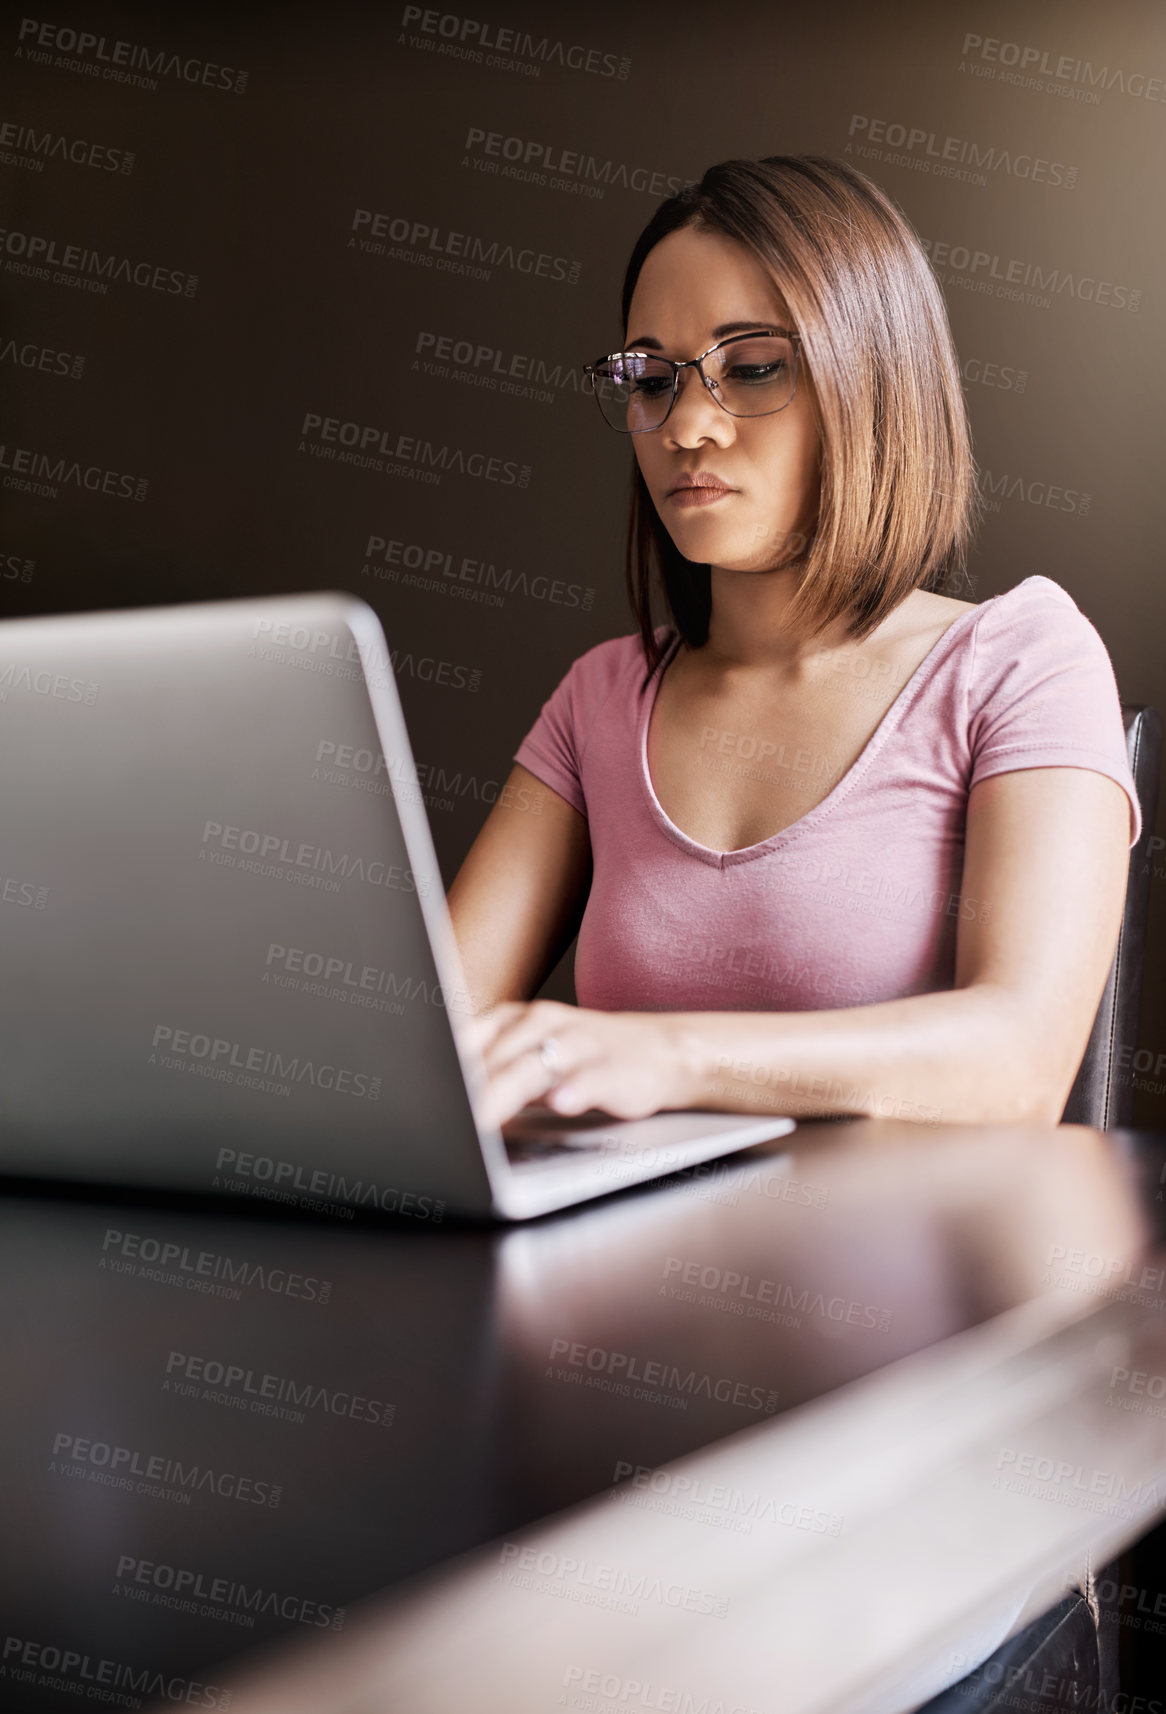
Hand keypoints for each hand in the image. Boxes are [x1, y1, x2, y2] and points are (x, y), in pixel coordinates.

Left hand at [458, 999, 695, 1129]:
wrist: (658, 1052)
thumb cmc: (579, 1061)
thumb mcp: (525, 1061)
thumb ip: (485, 1077)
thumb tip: (435, 1106)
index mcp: (511, 1021)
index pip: (465, 1045)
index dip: (440, 1075)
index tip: (415, 1101)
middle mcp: (542, 1023)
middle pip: (493, 1060)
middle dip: (466, 1092)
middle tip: (440, 1123)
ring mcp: (579, 1043)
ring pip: (534, 1067)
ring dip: (507, 1091)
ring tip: (482, 1118)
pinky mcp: (614, 1068)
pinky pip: (591, 1078)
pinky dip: (576, 1090)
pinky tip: (562, 1102)